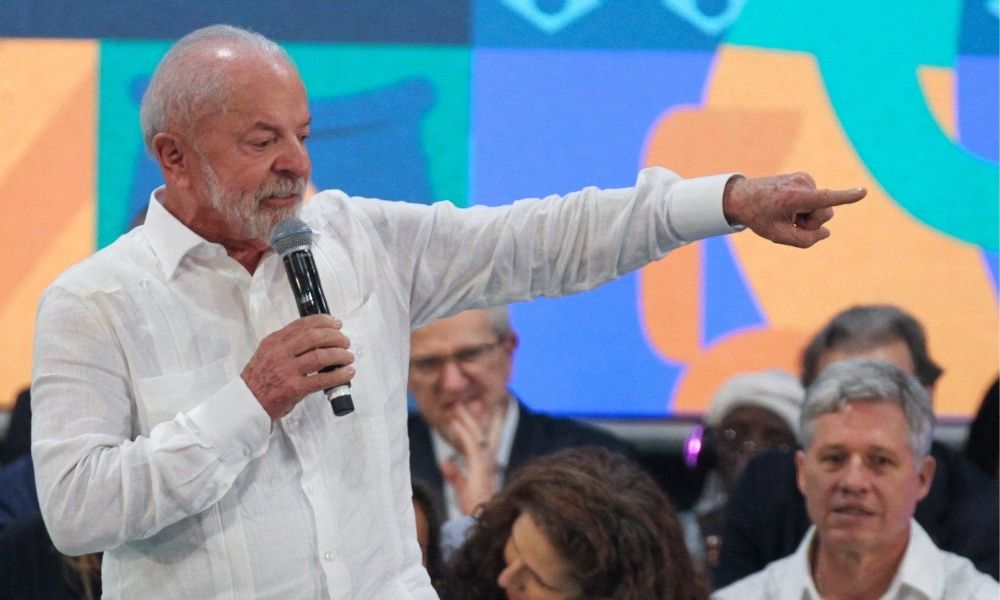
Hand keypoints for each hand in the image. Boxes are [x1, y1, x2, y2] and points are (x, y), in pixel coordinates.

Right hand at [241, 314, 354, 419]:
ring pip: (321, 356)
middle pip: (314, 337)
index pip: (302, 324)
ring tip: (348, 357)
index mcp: (273, 342)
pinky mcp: (294, 388)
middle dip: (335, 337)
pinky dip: (339, 375)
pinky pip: (322, 379)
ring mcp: (287, 371)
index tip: (336, 323)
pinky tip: (347, 373)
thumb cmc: (258, 380)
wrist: (246, 403)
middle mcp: (280, 353)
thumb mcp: (266, 354)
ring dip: (340, 355)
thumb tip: (315, 339)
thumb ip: (286, 344)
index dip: (323, 321)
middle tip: (345, 341)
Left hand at [440, 402, 504, 514]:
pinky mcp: (480, 470)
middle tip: (476, 399)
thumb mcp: (462, 488)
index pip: (488, 440)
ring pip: (478, 436)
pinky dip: (463, 433)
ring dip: (467, 420)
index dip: (490, 424)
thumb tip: (445, 460)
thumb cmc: (474, 509)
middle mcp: (489, 462)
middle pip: (486, 433)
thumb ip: (455, 474)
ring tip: (457, 406)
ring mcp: (486, 465)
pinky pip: (472, 446)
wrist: (480, 523)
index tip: (493, 407)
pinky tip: (455, 423)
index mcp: (486, 466)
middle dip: (480, 416)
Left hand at [722, 172, 865, 247]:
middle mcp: (801, 184)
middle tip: (790, 222)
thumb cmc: (759, 217)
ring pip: (821, 206)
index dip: (845, 197)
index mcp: (794, 197)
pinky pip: (815, 199)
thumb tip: (826, 232)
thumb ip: (805, 240)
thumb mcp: (778, 236)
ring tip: (787, 212)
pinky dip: (805, 206)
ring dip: (807, 215)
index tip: (863, 192)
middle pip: (825, 212)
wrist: (742, 197)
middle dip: (812, 222)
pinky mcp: (804, 178)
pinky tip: (788, 205)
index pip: (824, 199)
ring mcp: (804, 178)